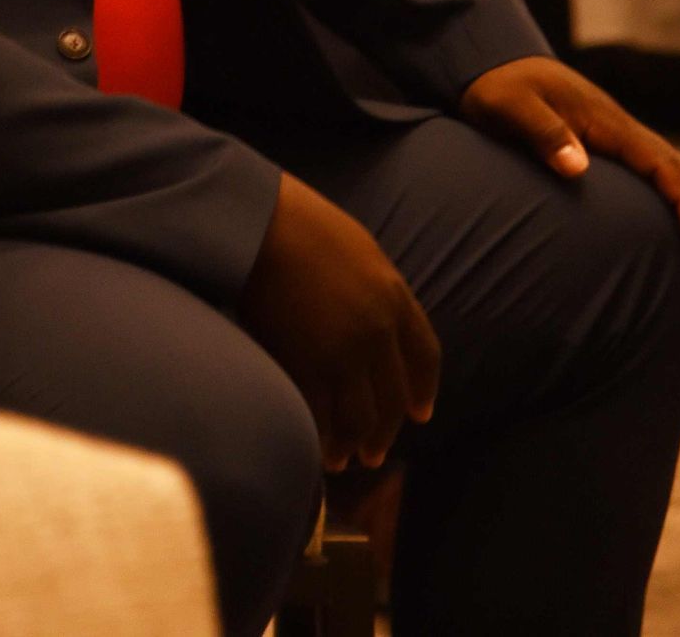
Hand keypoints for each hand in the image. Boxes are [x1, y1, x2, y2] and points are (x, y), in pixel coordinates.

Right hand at [237, 172, 440, 469]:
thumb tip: (375, 320)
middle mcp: (378, 329)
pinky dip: (321, 438)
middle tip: (374, 454)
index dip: (423, 390)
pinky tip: (314, 447)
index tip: (419, 413)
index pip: (425, 355)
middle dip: (385, 432)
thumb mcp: (355, 245)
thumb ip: (373, 288)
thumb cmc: (296, 219)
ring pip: (361, 418)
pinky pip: (322, 416)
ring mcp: (343, 351)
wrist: (255, 220)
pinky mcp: (307, 365)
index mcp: (394, 294)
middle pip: (393, 397)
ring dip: (353, 445)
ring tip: (341, 461)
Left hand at [460, 56, 679, 254]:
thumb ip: (541, 132)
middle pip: (675, 166)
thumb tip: (578, 167)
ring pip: (667, 166)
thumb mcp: (508, 107)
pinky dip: (672, 192)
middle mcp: (615, 125)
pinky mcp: (602, 139)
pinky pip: (649, 168)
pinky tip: (679, 216)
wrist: (486, 59)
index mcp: (601, 119)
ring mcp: (612, 131)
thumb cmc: (495, 87)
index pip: (655, 162)